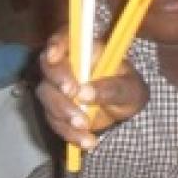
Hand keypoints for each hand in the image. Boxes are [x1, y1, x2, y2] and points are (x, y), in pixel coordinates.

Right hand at [37, 31, 147, 150]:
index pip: (67, 36)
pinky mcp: (55, 109)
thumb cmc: (130, 91)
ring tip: (86, 126)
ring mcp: (58, 87)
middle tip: (74, 94)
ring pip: (46, 94)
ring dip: (63, 111)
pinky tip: (87, 141)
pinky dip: (68, 132)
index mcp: (89, 51)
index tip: (55, 56)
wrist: (125, 114)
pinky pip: (53, 119)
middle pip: (49, 66)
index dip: (56, 42)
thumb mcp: (130, 90)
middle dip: (59, 80)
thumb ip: (112, 88)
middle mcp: (70, 65)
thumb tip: (86, 92)